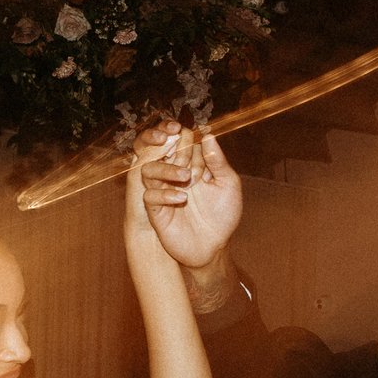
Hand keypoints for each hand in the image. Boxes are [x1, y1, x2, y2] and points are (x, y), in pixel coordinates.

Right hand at [132, 122, 239, 270]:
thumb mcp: (228, 185)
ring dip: (166, 169)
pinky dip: (164, 194)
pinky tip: (182, 199)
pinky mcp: (156, 210)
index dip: (181, 134)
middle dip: (170, 146)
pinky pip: (149, 195)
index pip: (182, 142)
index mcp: (192, 165)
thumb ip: (218, 161)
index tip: (186, 129)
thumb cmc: (223, 216)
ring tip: (186, 177)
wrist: (213, 248)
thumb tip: (208, 135)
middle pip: (162, 151)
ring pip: (150, 170)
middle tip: (180, 146)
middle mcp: (175, 175)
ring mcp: (164, 191)